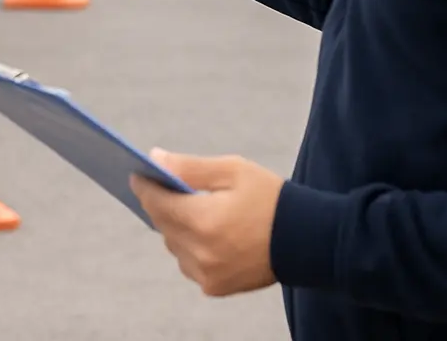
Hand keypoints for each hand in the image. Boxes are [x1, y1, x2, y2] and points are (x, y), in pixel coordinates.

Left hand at [129, 148, 282, 297]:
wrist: (309, 240)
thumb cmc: (270, 198)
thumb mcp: (231, 171)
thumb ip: (189, 167)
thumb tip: (154, 159)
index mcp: (203, 221)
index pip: (156, 202)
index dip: (145, 185)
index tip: (138, 172)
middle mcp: (200, 253)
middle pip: (162, 223)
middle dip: (162, 203)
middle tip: (166, 185)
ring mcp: (206, 274)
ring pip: (173, 244)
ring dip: (177, 226)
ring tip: (193, 208)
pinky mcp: (215, 287)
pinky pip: (188, 262)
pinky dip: (190, 246)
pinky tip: (208, 231)